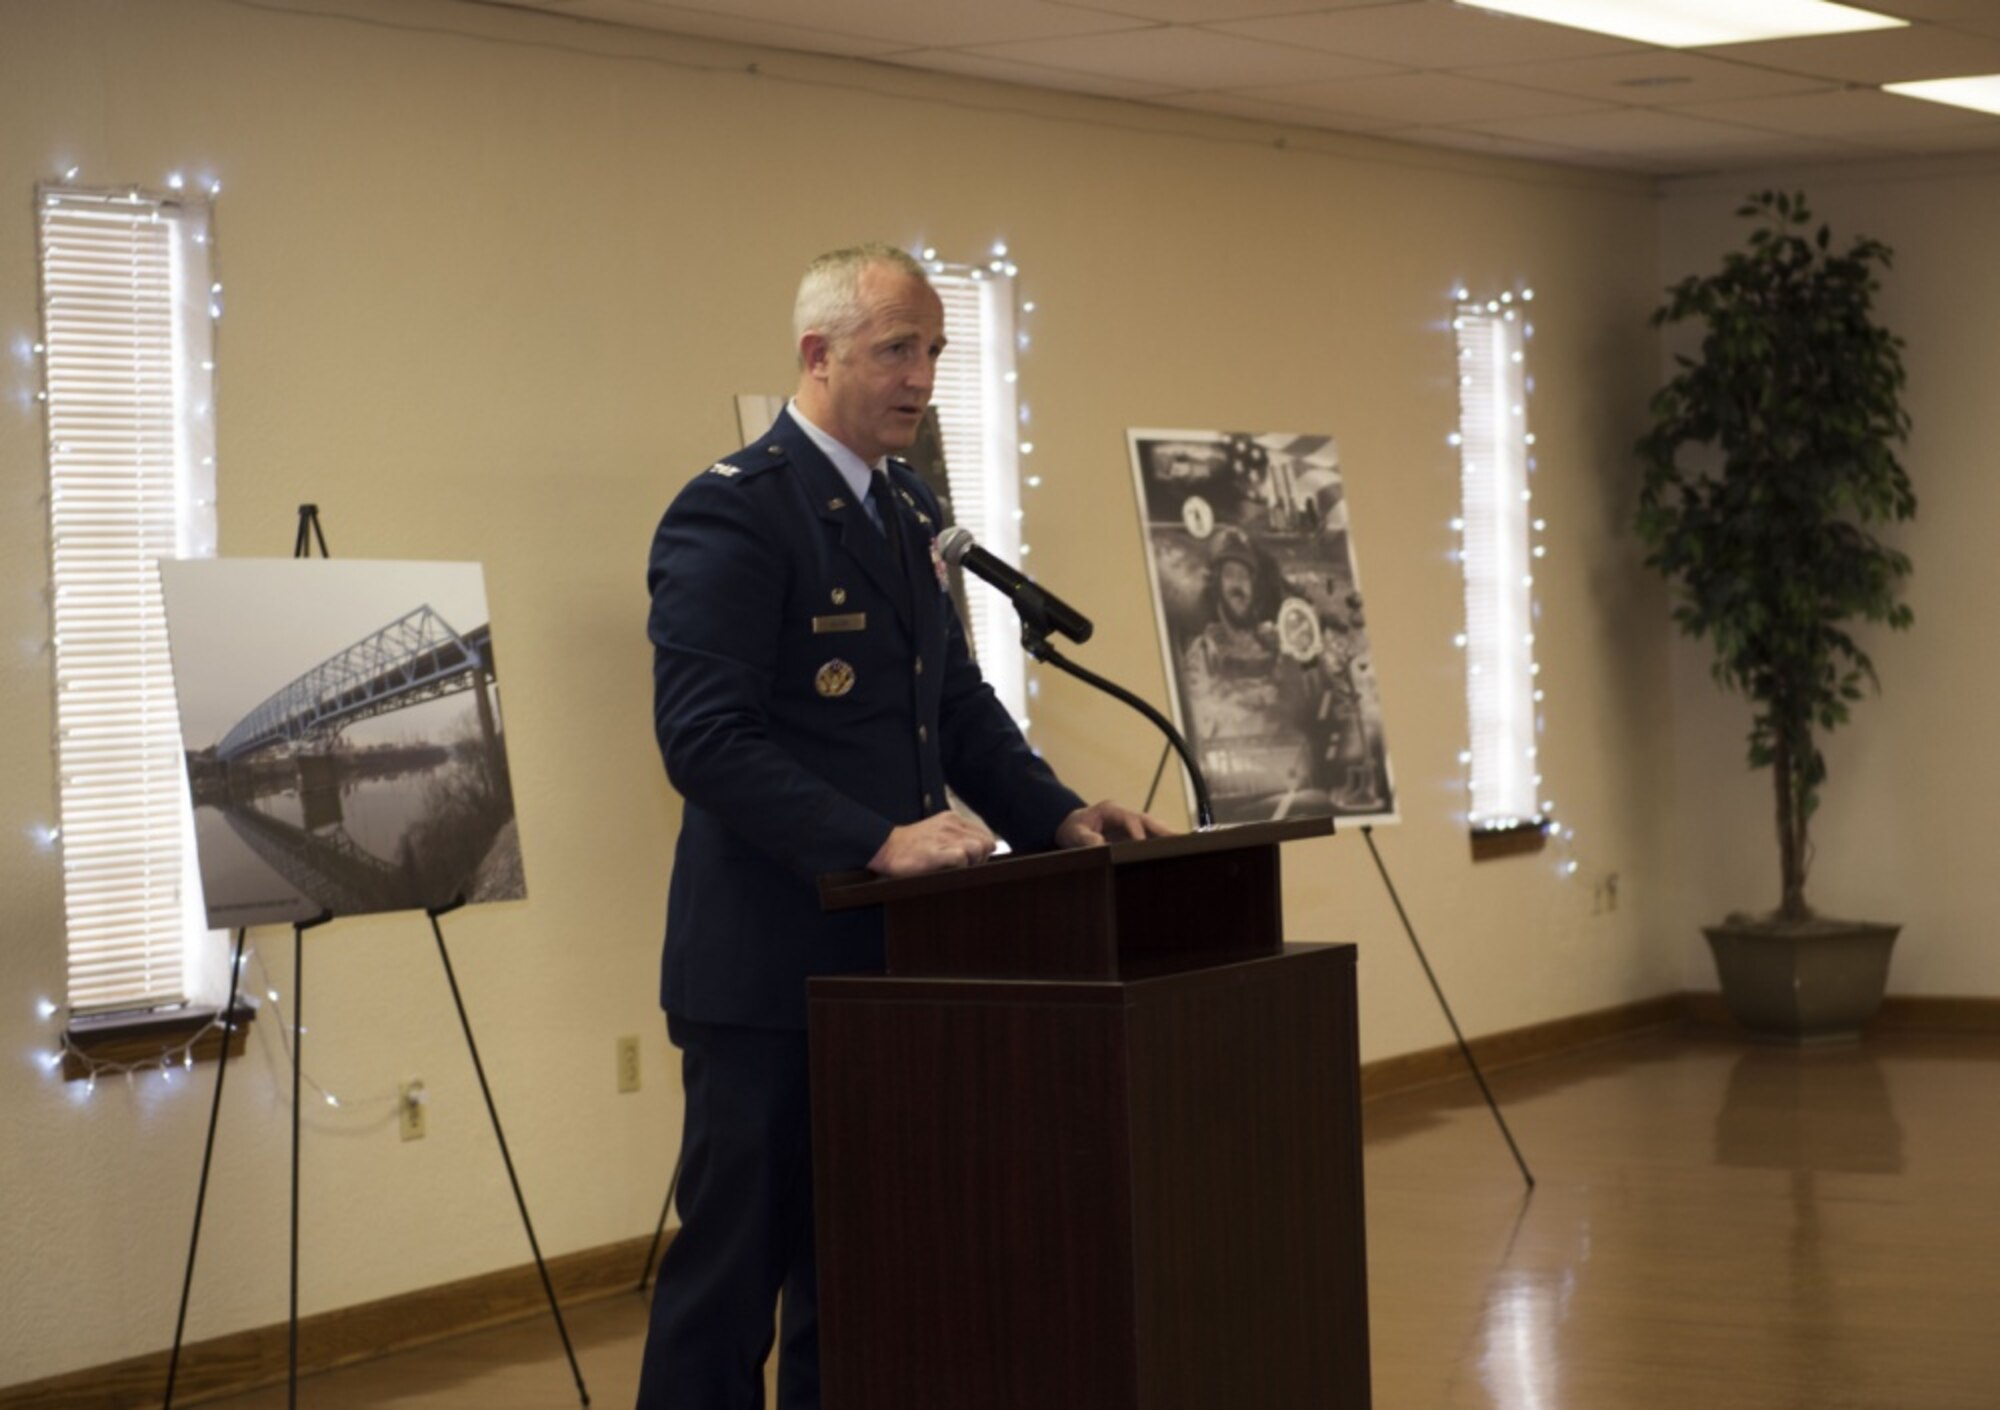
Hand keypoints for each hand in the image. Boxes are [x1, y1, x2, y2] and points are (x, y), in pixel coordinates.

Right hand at [869, 811, 997, 876]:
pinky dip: (961, 868)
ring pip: (978, 849)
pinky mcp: (936, 852)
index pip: (985, 834)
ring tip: (959, 869)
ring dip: (973, 863)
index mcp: (953, 819)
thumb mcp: (938, 832)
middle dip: (982, 858)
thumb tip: (980, 851)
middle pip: (986, 843)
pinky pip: (962, 858)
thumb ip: (958, 837)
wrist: (886, 848)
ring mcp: (944, 838)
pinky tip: (949, 870)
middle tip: (967, 867)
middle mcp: (951, 825)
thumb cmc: (912, 845)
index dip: (984, 851)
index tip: (973, 860)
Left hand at [1056, 799, 1175, 848]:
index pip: (1128, 818)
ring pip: (1153, 827)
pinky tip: (1178, 849)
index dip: (1137, 831)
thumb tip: (1099, 844)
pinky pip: (1151, 836)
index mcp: (1110, 810)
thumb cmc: (1073, 829)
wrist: (1073, 826)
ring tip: (1186, 845)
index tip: (1142, 844)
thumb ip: (1085, 838)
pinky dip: (1163, 841)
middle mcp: (1124, 814)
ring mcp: (1131, 822)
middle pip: (1147, 820)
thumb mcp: (1074, 833)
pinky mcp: (1134, 832)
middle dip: (1162, 830)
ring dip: (1168, 836)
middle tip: (1178, 839)